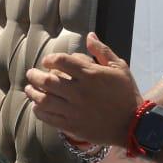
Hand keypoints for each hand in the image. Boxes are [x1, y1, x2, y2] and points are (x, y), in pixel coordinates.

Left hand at [23, 32, 143, 147]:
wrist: (133, 125)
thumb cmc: (126, 93)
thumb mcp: (119, 68)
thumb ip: (102, 51)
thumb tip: (89, 36)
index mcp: (91, 75)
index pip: (61, 61)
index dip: (50, 59)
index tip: (47, 61)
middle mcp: (80, 92)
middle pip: (47, 81)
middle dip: (34, 75)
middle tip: (31, 73)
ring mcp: (75, 110)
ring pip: (44, 100)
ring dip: (33, 93)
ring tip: (29, 89)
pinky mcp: (73, 126)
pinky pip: (49, 118)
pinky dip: (39, 111)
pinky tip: (37, 106)